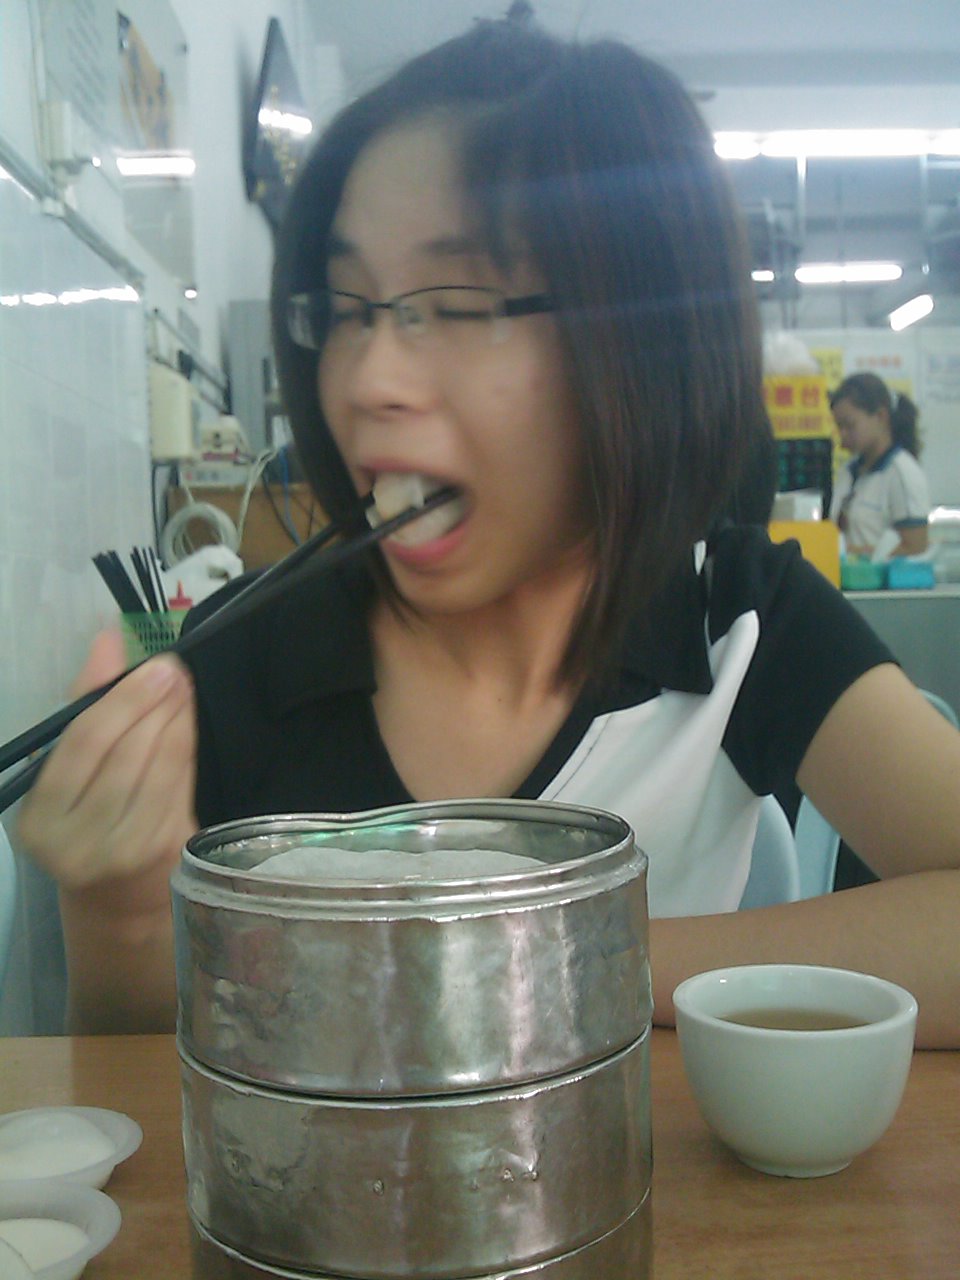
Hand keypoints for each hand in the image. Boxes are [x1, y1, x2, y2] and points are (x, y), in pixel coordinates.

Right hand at [17, 629, 198, 919]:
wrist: (115, 897)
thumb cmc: (85, 817)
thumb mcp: (70, 768)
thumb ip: (86, 704)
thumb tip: (108, 639)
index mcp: (41, 819)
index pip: (84, 745)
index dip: (122, 700)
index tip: (153, 665)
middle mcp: (75, 843)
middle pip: (125, 755)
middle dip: (154, 705)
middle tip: (173, 670)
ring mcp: (123, 852)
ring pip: (158, 770)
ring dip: (175, 721)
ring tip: (182, 689)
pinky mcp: (162, 853)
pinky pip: (180, 786)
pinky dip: (186, 748)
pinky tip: (187, 722)